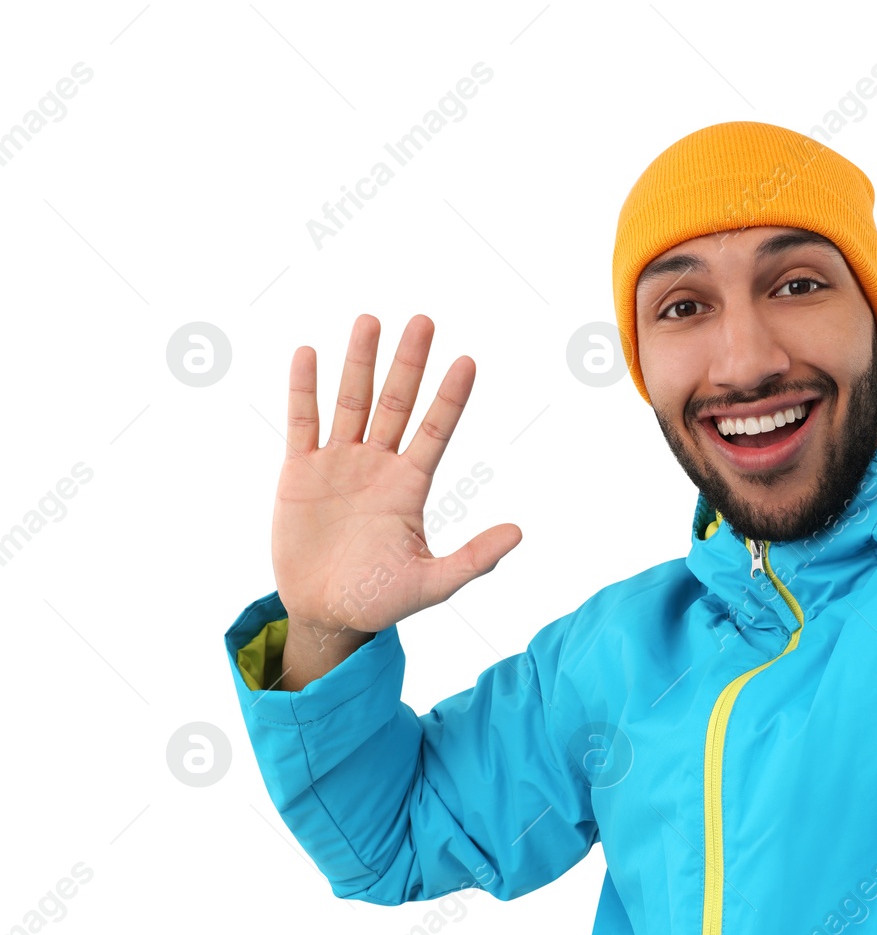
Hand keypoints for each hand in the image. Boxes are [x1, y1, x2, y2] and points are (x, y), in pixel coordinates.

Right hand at [270, 314, 521, 639]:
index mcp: (411, 485)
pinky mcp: (299, 472)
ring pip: (352, 403)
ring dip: (360, 363)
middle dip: (409, 364)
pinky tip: (309, 354)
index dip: (450, 398)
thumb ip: (473, 559)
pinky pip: (303, 423)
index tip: (467, 362)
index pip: (436, 431)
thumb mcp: (433, 584)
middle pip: (397, 403)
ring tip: (370, 321)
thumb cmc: (381, 599)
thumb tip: (519, 533)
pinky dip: (304, 390)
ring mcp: (339, 464)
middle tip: (424, 321)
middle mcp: (378, 465)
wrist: (326, 613)